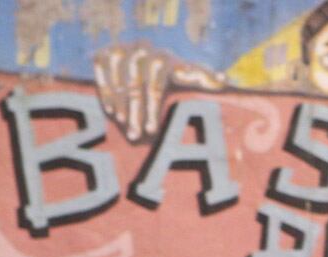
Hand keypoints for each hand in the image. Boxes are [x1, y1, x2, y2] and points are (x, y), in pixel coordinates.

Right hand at [93, 42, 225, 142]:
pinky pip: (102, 69)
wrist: (149, 62)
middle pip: (137, 83)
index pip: (156, 84)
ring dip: (120, 103)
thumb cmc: (177, 79)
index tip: (152, 132)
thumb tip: (225, 80)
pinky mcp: (106, 52)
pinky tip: (110, 112)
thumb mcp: (193, 80)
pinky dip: (106, 89)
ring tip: (124, 126)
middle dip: (136, 111)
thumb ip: (206, 80)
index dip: (152, 108)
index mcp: (166, 58)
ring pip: (119, 77)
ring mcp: (124, 49)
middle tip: (136, 136)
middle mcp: (144, 50)